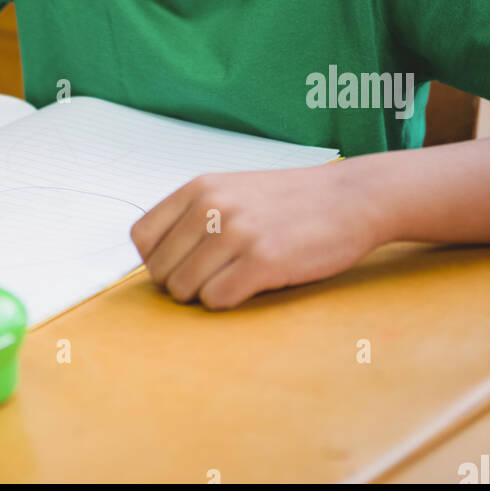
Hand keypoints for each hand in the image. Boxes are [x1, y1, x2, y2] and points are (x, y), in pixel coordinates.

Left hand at [129, 161, 383, 309]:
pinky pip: (216, 300)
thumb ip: (193, 215)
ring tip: (234, 281)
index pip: (141, 237)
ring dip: (205, 295)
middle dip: (181, 283)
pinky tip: (251, 286)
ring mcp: (236, 233)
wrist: (349, 198)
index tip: (182, 265)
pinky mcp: (262, 261)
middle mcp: (211, 206)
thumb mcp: (232, 190)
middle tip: (214, 278)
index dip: (157, 260)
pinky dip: (228, 302)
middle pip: (160, 270)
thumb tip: (155, 259)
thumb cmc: (288, 201)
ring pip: (184, 289)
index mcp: (198, 188)